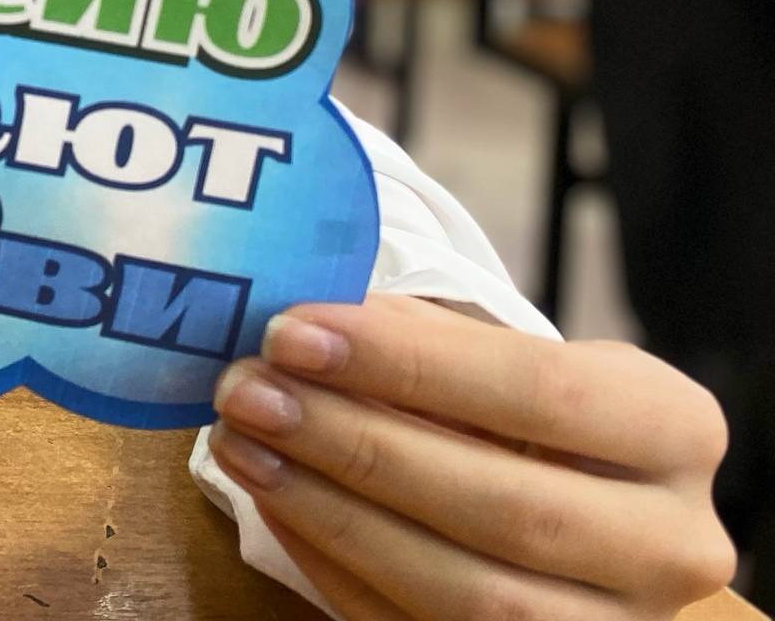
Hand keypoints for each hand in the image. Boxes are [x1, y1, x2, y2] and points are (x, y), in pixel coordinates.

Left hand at [208, 294, 735, 617]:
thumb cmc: (515, 405)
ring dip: (335, 515)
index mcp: (674, 429)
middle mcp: (669, 542)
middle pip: (507, 508)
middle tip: (247, 391)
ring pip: (472, 595)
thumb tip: (305, 323)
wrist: (561, 494)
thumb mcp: (495, 357)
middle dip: (357, 446)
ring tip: (242, 444)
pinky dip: (337, 567)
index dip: (408, 365)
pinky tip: (275, 501)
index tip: (292, 331)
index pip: (543, 392)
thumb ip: (420, 341)